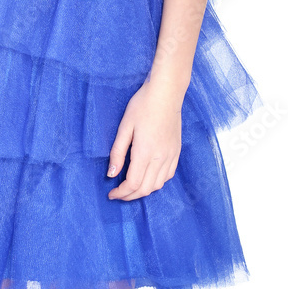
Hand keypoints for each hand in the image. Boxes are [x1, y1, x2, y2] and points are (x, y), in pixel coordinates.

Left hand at [107, 78, 182, 200]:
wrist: (166, 93)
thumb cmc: (142, 106)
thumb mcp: (125, 127)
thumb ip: (117, 152)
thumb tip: (111, 174)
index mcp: (145, 152)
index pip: (133, 183)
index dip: (121, 193)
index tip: (111, 194)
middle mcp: (160, 158)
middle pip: (146, 189)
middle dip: (130, 196)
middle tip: (118, 194)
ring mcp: (171, 155)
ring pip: (158, 185)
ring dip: (144, 191)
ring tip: (131, 188)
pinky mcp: (177, 151)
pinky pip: (168, 175)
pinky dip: (157, 182)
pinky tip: (148, 178)